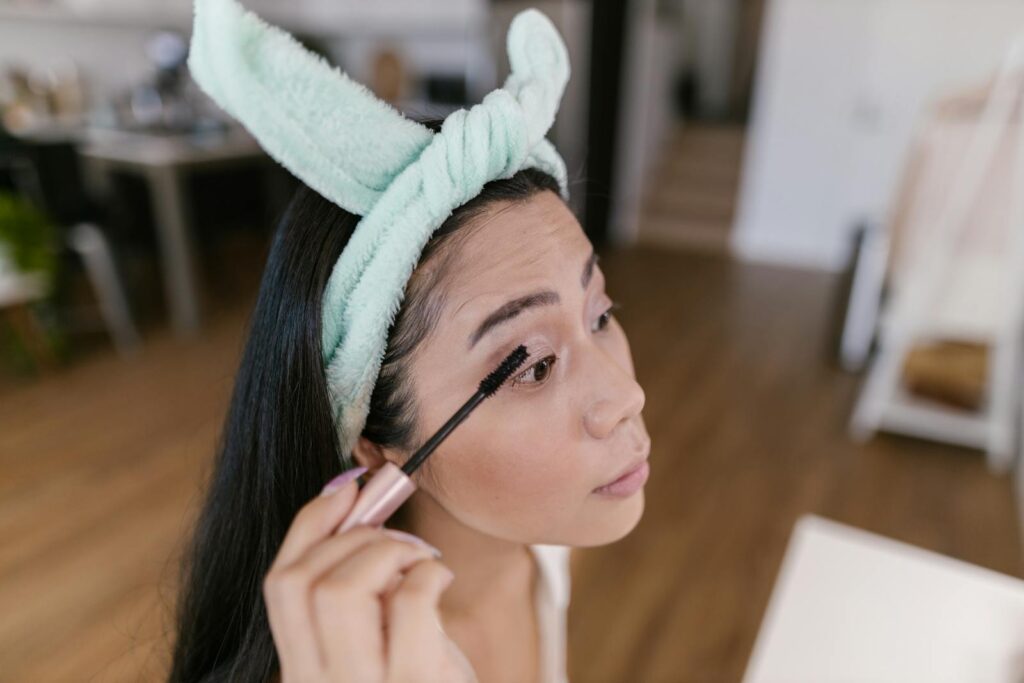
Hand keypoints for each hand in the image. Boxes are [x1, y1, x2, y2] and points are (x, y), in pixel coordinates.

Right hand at [263, 469, 477, 681]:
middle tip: (397, 540)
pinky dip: (427, 573)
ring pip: (340, 589)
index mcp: (300, 671)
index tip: (348, 489)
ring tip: (418, 560)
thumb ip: (357, 590)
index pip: (279, 583)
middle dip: (353, 537)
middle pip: (299, 581)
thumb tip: (348, 496)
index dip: (311, 523)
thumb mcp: (378, 644)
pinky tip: (441, 580)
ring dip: (386, 552)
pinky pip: (408, 602)